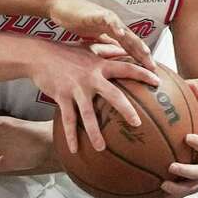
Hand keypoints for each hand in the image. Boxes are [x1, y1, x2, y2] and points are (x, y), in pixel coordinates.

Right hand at [29, 43, 159, 154]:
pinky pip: (68, 119)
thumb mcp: (88, 47)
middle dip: (127, 110)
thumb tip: (122, 49)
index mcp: (100, 65)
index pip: (126, 68)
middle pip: (113, 95)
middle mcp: (91, 77)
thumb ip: (106, 50)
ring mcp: (76, 88)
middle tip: (138, 124)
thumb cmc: (66, 52)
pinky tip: (74, 150)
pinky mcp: (62, 96)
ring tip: (102, 148)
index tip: (157, 82)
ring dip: (95, 132)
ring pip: (88, 114)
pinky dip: (71, 135)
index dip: (143, 74)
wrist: (40, 55)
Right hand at [43, 0, 156, 71]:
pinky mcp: (96, 13)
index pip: (130, 48)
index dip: (140, 59)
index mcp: (113, 32)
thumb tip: (116, 57)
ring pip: (125, 31)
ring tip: (145, 52)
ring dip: (135, 42)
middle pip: (132, 41)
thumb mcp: (93, 37)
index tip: (150, 72)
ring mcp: (106, 18)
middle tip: (153, 68)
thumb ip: (106, 45)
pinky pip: (108, 20)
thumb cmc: (77, 20)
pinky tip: (121, 34)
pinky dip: (116, 27)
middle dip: (143, 54)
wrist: (60, 6)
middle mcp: (114, 25)